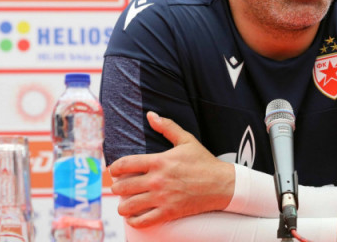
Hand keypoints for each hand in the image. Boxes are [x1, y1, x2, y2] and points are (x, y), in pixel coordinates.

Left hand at [108, 111, 234, 227]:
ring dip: (123, 205)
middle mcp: (157, 180)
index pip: (125, 164)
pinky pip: (142, 221)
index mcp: (159, 161)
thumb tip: (150, 115)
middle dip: (117, 187)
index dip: (114, 168)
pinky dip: (134, 220)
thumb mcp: (186, 140)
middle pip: (122, 187)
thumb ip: (167, 127)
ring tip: (127, 202)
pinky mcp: (168, 213)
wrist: (222, 184)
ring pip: (128, 206)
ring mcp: (162, 198)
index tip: (115, 171)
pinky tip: (135, 215)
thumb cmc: (203, 161)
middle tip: (120, 187)